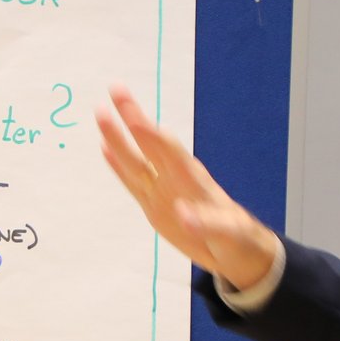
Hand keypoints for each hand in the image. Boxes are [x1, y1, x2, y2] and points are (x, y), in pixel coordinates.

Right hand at [97, 86, 281, 289]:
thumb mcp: (229, 235)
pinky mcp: (155, 206)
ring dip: (118, 137)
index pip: (169, 151)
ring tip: (100, 112)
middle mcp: (176, 179)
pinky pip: (132, 182)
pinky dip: (117, 165)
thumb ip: (207, 224)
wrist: (238, 252)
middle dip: (133, 117)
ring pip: (135, 160)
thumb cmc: (239, 240)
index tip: (135, 117)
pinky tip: (105, 148)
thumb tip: (183, 214)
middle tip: (116, 89)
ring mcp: (163, 191)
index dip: (152, 134)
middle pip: (150, 144)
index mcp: (195, 181)